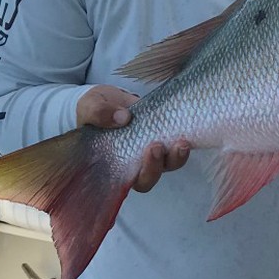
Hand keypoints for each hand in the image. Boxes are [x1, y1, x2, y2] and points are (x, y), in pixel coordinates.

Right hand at [75, 85, 190, 191]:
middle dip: (156, 167)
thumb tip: (122, 118)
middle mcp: (136, 162)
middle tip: (156, 147)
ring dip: (177, 157)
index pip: (126, 181)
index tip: (141, 157)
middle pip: (150, 177)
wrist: (111, 97)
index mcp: (114, 162)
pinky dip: (184, 142)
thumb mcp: (91, 106)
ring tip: (181, 142)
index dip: (138, 176)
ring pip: (168, 164)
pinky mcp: (166, 136)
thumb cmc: (96, 108)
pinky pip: (178, 146)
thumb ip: (99, 112)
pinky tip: (187, 133)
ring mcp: (153, 151)